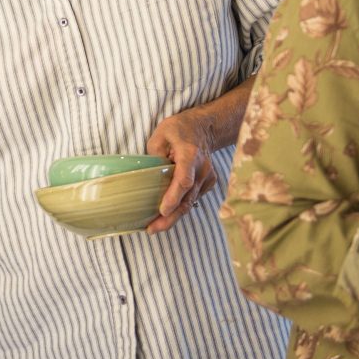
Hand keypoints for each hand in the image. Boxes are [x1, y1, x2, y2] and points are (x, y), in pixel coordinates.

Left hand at [145, 106, 218, 233]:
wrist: (204, 128)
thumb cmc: (179, 129)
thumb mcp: (160, 134)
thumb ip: (155, 154)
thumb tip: (150, 175)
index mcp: (190, 155)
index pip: (184, 180)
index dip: (173, 197)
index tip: (162, 211)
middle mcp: (202, 169)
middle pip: (187, 198)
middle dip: (170, 217)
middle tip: (152, 229)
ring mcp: (208, 177)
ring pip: (190, 202)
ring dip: (174, 216)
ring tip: (154, 228)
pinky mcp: (208, 183)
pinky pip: (193, 198)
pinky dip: (180, 207)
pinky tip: (165, 215)